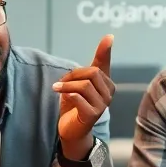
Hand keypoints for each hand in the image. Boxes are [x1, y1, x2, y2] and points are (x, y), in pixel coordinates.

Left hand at [54, 35, 114, 149]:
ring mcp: (102, 106)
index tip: (109, 36)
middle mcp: (108, 94)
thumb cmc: (75, 104)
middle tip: (60, 82)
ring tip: (57, 89)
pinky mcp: (93, 115)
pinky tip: (64, 96)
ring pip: (84, 85)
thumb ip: (90, 66)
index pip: (103, 64)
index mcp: (107, 84)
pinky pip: (80, 99)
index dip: (105, 50)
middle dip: (72, 75)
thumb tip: (109, 38)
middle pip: (92, 73)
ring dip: (67, 86)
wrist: (71, 130)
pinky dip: (69, 95)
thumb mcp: (80, 83)